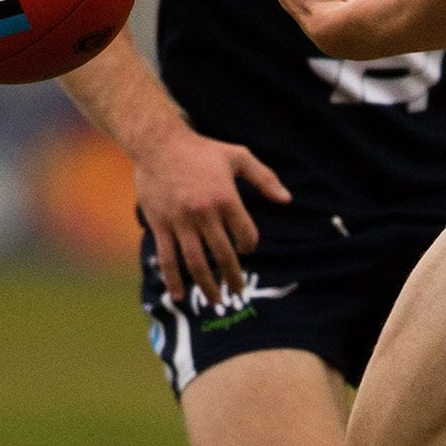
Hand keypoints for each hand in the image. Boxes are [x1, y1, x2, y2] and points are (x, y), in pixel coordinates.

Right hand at [133, 128, 291, 307]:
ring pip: (196, 262)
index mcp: (226, 199)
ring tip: (216, 301)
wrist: (158, 144)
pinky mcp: (160, 226)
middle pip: (223, 255)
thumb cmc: (202, 150)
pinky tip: (180, 295)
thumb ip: (264, 178)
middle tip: (238, 292)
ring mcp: (181, 222)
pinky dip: (173, 280)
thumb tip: (286, 200)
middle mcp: (204, 214)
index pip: (246, 235)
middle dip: (233, 277)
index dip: (249, 245)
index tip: (247, 249)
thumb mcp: (238, 156)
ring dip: (207, 285)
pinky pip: (167, 258)